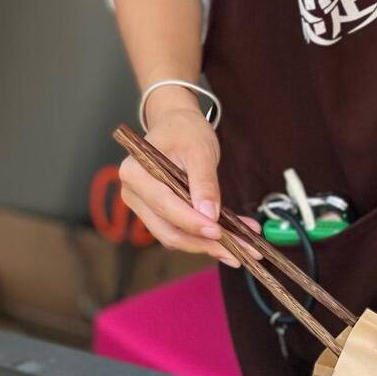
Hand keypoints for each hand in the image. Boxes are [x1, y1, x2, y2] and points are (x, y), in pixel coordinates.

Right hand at [119, 96, 238, 265]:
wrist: (176, 124)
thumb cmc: (185, 132)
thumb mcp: (200, 151)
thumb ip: (204, 183)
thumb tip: (210, 215)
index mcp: (136, 172)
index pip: (164, 204)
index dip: (192, 222)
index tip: (219, 232)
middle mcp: (133, 193)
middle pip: (167, 229)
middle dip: (204, 242)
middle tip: (240, 251)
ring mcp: (142, 206)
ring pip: (174, 236)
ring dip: (207, 245)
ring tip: (243, 248)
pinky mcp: (156, 214)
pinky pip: (179, 231)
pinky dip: (204, 238)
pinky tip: (232, 239)